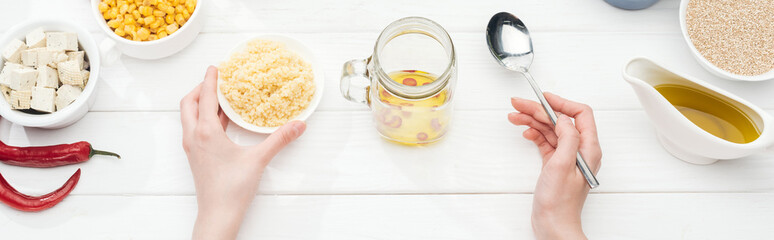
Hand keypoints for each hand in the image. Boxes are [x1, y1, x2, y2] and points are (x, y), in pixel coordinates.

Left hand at [180, 66, 306, 239]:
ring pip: (189, 116)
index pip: (205, 97)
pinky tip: (221, 122)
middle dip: (200, 89)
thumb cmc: (232, 189)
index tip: (216, 68)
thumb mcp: (259, 160)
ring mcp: (193, 148)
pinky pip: (195, 129)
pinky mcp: (196, 156)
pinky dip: (204, 118)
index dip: (210, 80)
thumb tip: (298, 125)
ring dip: (200, 103)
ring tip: (220, 99)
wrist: (218, 214)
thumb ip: (279, 139)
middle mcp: (194, 137)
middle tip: (215, 81)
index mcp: (206, 132)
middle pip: (188, 103)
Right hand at [508, 93, 601, 239]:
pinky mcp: (555, 164)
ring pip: (550, 130)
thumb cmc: (560, 203)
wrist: (553, 224)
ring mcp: (567, 157)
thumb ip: (567, 137)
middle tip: (519, 104)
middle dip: (539, 110)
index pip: (580, 114)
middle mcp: (579, 150)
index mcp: (588, 149)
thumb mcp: (563, 165)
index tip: (543, 97)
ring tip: (515, 115)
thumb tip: (564, 118)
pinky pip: (545, 141)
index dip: (561, 103)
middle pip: (560, 120)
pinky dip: (534, 134)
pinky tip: (525, 131)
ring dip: (533, 120)